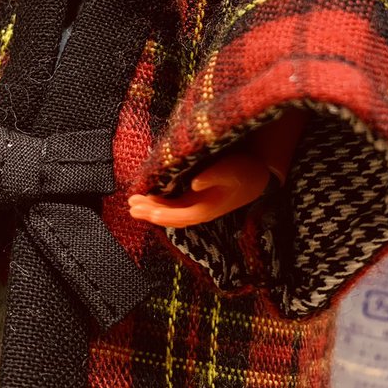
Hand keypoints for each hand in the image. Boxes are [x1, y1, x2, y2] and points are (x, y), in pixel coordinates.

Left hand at [128, 152, 270, 227]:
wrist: (256, 176)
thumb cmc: (244, 171)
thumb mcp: (232, 170)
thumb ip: (214, 176)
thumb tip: (194, 183)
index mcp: (207, 208)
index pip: (181, 216)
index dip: (163, 214)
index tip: (146, 211)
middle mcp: (199, 210)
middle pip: (171, 216)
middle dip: (150, 212)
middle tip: (131, 206)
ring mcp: (196, 204)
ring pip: (169, 211)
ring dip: (151, 208)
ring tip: (133, 202)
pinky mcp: (195, 197)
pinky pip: (173, 203)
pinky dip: (159, 201)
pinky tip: (148, 196)